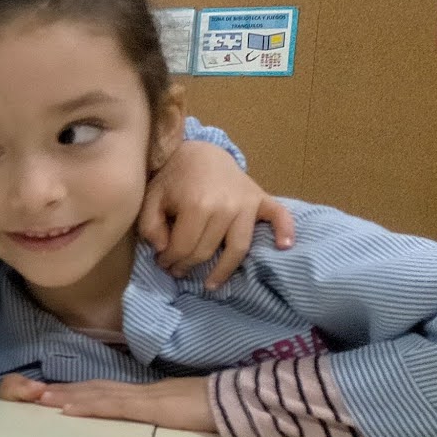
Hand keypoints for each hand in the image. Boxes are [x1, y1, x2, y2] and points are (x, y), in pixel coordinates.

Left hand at [0, 372, 213, 432]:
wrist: (239, 402)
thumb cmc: (216, 410)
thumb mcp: (181, 413)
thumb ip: (163, 414)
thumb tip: (152, 419)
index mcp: (147, 394)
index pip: (105, 390)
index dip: (78, 391)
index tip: (52, 394)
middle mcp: (140, 391)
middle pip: (94, 388)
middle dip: (62, 391)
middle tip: (31, 393)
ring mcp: (144, 399)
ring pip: (97, 395)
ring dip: (67, 397)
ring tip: (39, 399)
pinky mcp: (151, 410)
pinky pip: (114, 408)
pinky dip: (89, 408)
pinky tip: (69, 410)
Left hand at [140, 142, 295, 287]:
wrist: (200, 151)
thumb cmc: (173, 177)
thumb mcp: (151, 198)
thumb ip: (150, 226)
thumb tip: (163, 249)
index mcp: (197, 206)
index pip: (184, 247)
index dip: (170, 260)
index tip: (162, 263)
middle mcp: (226, 207)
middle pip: (208, 251)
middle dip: (188, 266)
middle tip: (177, 271)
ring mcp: (247, 203)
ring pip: (239, 247)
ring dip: (225, 270)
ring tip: (211, 285)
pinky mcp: (261, 198)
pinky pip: (279, 216)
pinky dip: (285, 231)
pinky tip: (283, 247)